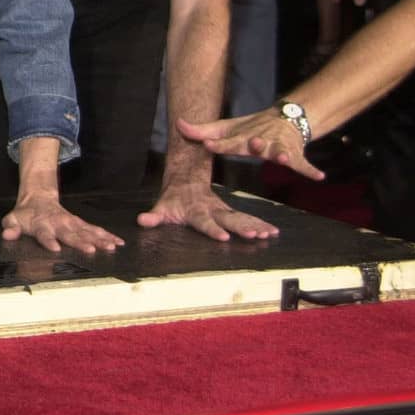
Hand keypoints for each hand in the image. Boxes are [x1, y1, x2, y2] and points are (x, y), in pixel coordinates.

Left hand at [1, 193, 122, 253]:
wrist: (38, 197)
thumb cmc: (26, 214)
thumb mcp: (13, 219)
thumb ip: (11, 227)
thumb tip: (7, 234)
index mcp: (41, 225)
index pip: (44, 234)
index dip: (49, 241)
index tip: (55, 249)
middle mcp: (59, 224)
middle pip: (70, 234)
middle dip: (81, 242)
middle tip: (91, 250)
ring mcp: (71, 223)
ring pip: (86, 231)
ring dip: (99, 239)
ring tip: (111, 247)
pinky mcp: (80, 223)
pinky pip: (94, 229)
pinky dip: (107, 235)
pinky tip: (118, 242)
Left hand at [137, 178, 280, 240]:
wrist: (185, 178)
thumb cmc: (173, 198)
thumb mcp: (161, 207)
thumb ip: (154, 215)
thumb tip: (142, 220)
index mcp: (196, 210)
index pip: (204, 221)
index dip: (213, 229)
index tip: (224, 237)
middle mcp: (212, 209)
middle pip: (228, 219)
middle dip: (242, 227)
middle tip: (255, 236)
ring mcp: (222, 209)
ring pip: (241, 217)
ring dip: (255, 226)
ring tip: (269, 234)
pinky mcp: (229, 211)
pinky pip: (246, 217)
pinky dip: (260, 224)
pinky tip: (273, 232)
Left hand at [178, 114, 326, 181]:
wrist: (282, 119)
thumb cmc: (248, 129)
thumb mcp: (225, 129)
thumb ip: (201, 131)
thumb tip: (177, 124)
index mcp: (241, 139)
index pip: (227, 141)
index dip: (217, 143)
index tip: (206, 144)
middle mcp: (260, 141)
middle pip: (256, 144)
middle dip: (255, 144)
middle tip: (253, 143)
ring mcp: (278, 147)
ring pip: (280, 151)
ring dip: (282, 155)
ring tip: (283, 159)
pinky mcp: (294, 154)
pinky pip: (303, 164)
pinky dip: (311, 170)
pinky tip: (320, 176)